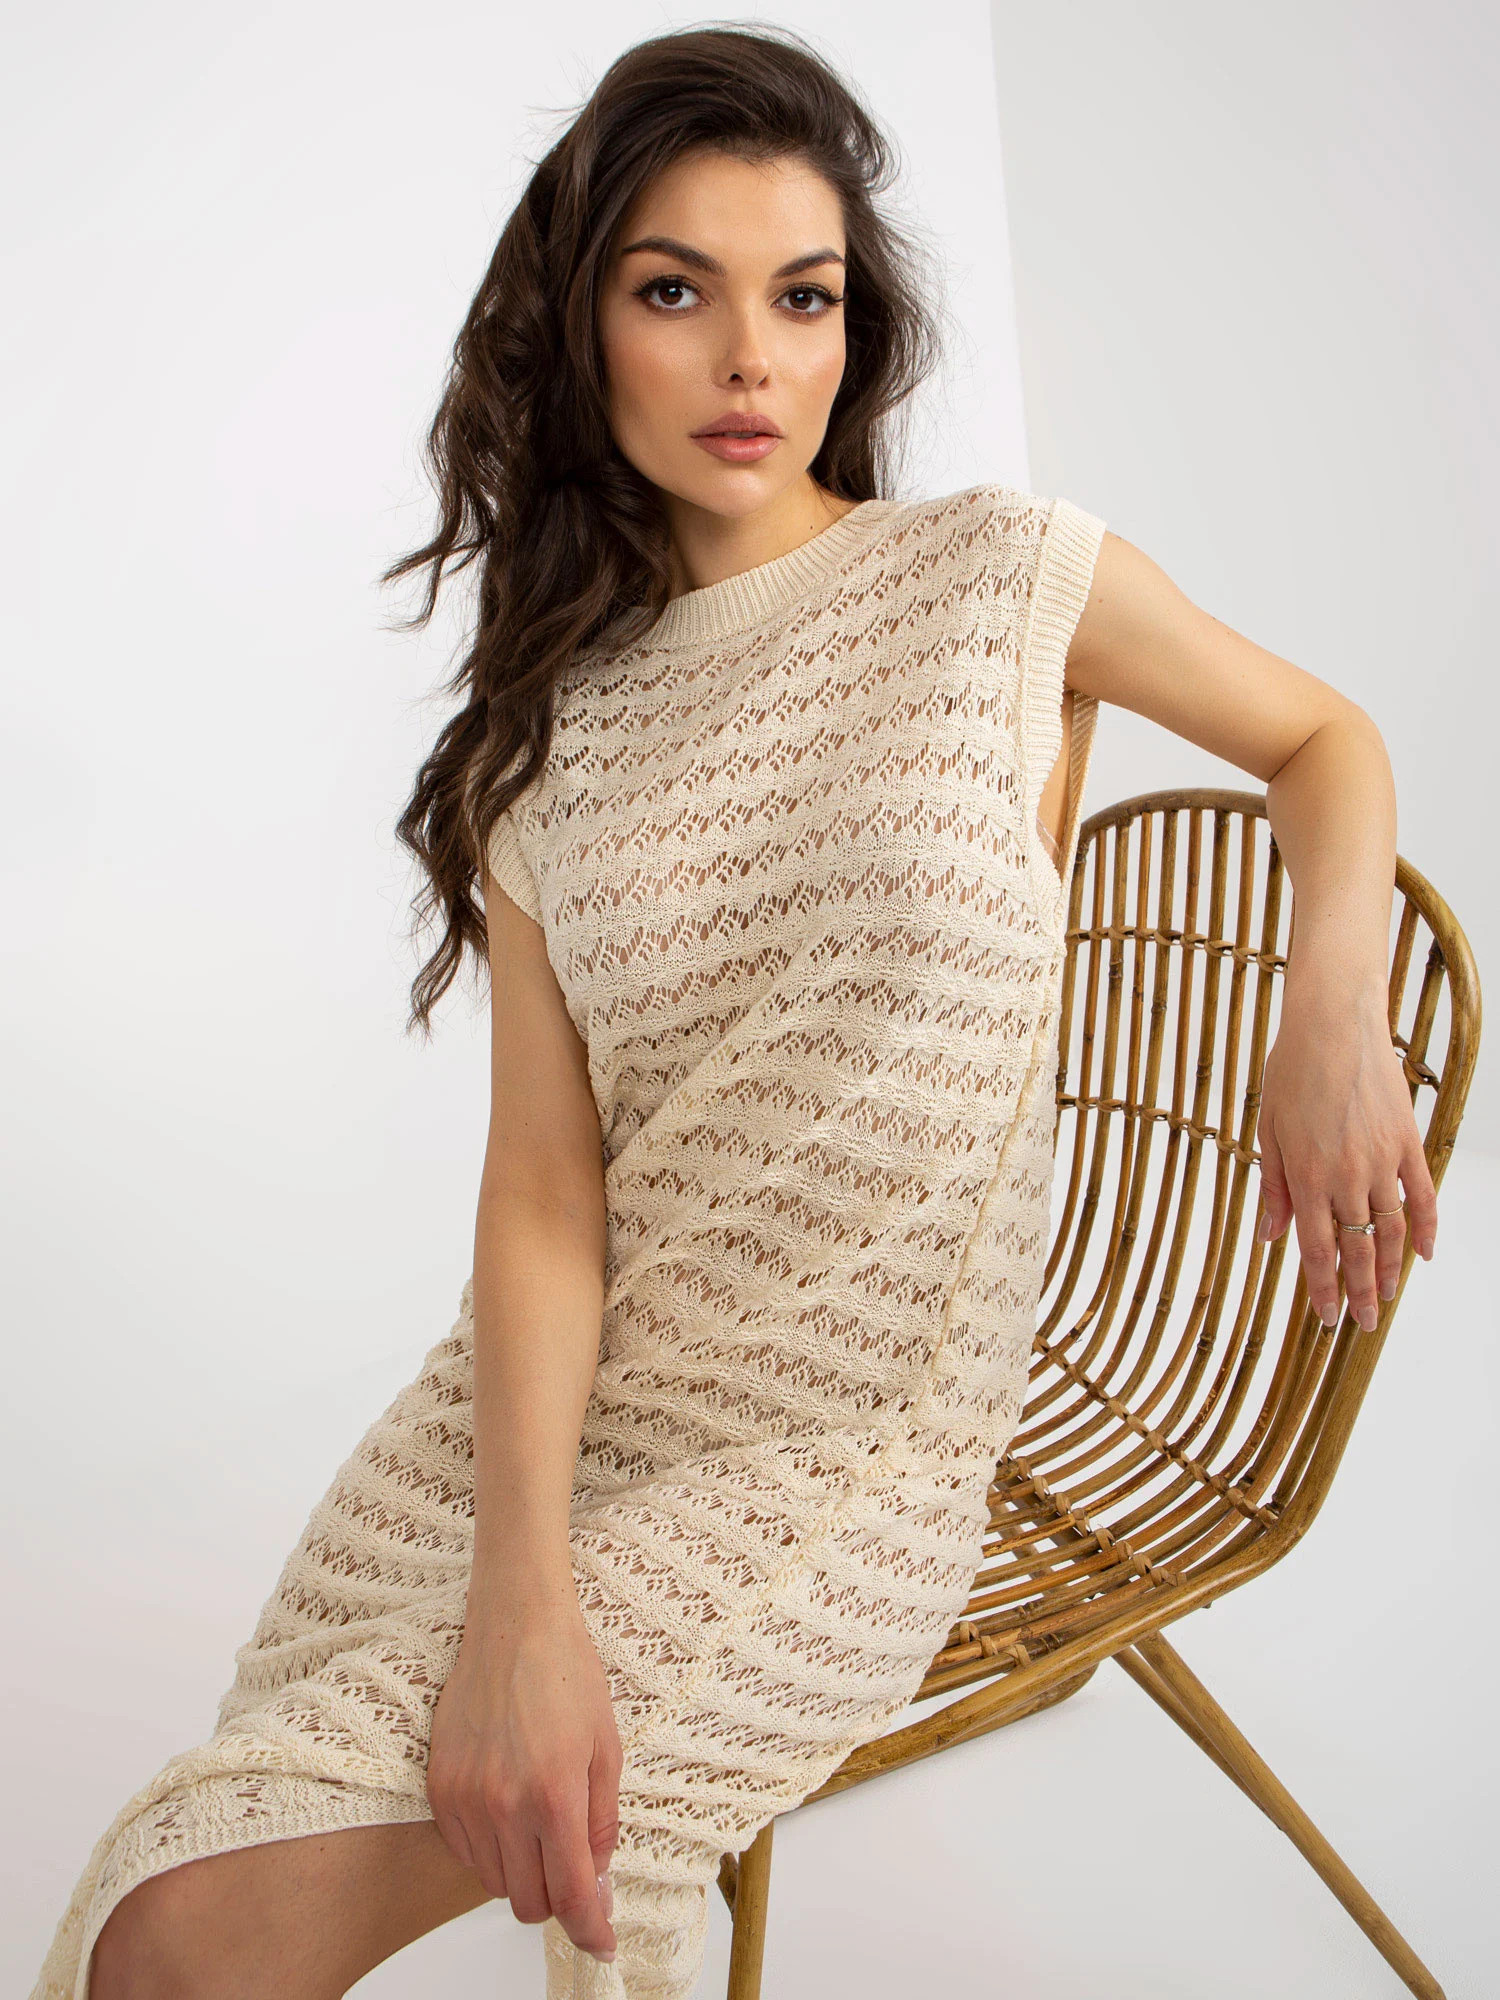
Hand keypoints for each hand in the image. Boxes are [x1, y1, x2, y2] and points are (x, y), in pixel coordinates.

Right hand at [427, 1601, 620, 1962]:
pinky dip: (488, 1847)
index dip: (590, 1929)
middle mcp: (505, 1804)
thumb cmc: (568, 1677)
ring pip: (494, 1882)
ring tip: (537, 1822)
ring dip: (521, 1871)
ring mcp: (466, 1797)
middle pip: (528, 1901)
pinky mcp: (439, 1787)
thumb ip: (601, 1825)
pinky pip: (464, 1851)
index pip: (570, 1895)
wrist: (515, 1626)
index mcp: (555, 1795)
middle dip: (556, 1897)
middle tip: (570, 1865)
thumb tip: (595, 1884)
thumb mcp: (608, 1750)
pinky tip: (506, 1809)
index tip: (601, 1944)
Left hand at [1255, 988, 1437, 1329]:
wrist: (1335, 1026)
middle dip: (1359, 1292)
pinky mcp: (1407, 1143)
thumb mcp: (1268, 1130)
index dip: (1322, 1288)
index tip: (1326, 1318)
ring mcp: (1381, 1161)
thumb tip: (1270, 1235)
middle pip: (1358, 1249)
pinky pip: (1421, 1195)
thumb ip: (1272, 1186)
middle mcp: (1346, 1176)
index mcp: (1305, 1177)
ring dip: (1390, 1269)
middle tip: (1361, 1323)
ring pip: (1390, 1230)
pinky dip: (1425, 1227)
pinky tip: (1424, 1254)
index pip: (1316, 1249)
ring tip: (1387, 1298)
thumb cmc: (1293, 1072)